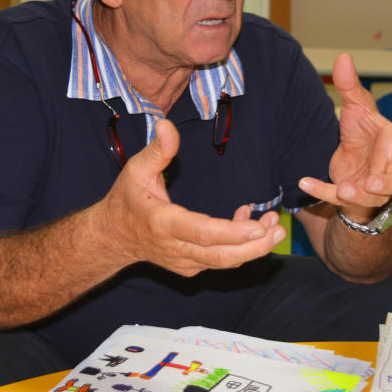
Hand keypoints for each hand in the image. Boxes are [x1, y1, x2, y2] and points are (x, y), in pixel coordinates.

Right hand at [103, 119, 284, 276]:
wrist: (112, 237)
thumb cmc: (126, 200)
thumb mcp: (136, 170)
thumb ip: (156, 150)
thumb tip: (166, 124)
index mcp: (163, 224)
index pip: (202, 233)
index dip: (232, 233)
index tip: (257, 226)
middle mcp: (176, 248)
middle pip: (221, 256)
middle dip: (255, 246)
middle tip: (279, 227)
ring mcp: (184, 262)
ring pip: (224, 262)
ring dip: (253, 247)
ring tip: (273, 224)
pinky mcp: (191, 266)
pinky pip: (219, 260)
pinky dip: (239, 247)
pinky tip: (249, 224)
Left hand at [299, 54, 391, 211]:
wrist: (353, 162)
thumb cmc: (364, 134)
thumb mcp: (357, 108)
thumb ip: (350, 86)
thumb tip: (343, 57)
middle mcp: (390, 168)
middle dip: (388, 183)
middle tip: (375, 182)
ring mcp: (374, 187)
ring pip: (373, 196)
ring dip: (359, 193)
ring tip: (344, 190)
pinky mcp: (354, 197)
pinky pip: (340, 199)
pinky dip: (323, 191)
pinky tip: (305, 183)